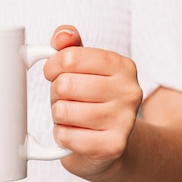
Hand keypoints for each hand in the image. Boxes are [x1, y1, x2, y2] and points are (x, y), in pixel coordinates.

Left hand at [44, 25, 142, 177]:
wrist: (109, 144)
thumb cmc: (91, 100)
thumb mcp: (84, 68)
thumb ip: (70, 46)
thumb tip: (62, 35)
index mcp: (123, 66)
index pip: (70, 57)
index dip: (52, 66)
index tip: (54, 73)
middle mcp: (129, 92)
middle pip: (64, 85)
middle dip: (56, 93)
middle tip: (67, 99)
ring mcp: (124, 121)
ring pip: (62, 111)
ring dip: (58, 115)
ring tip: (72, 116)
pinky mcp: (112, 146)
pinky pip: (65, 136)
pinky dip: (62, 136)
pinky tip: (75, 134)